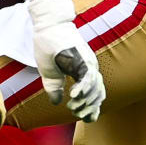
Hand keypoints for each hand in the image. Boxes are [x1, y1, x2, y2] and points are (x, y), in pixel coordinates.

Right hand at [29, 0, 105, 122]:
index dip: (92, 108)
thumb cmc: (48, 46)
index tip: (85, 118)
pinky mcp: (82, 58)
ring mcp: (88, 62)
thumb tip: (57, 103)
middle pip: (99, 93)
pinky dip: (83, 88)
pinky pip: (87, 76)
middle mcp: (90, 68)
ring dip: (86, 101)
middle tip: (77, 114)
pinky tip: (73, 97)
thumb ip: (54, 88)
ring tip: (73, 107)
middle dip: (90, 108)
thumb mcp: (49, 73)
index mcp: (84, 72)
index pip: (95, 94)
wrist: (47, 26)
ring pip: (95, 87)